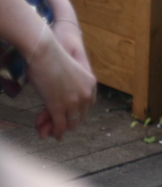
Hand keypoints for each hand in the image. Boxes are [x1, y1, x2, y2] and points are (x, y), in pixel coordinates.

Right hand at [27, 25, 96, 139]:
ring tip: (49, 132)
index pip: (87, 105)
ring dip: (59, 129)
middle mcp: (86, 94)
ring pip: (70, 123)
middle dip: (67, 123)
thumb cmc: (52, 59)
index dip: (76, 113)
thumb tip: (61, 105)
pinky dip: (55, 131)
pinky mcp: (58, 106)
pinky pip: (59, 124)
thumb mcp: (66, 76)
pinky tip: (50, 134)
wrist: (45, 51)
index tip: (66, 116)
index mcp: (91, 84)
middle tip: (55, 128)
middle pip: (79, 116)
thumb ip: (67, 91)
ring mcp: (73, 101)